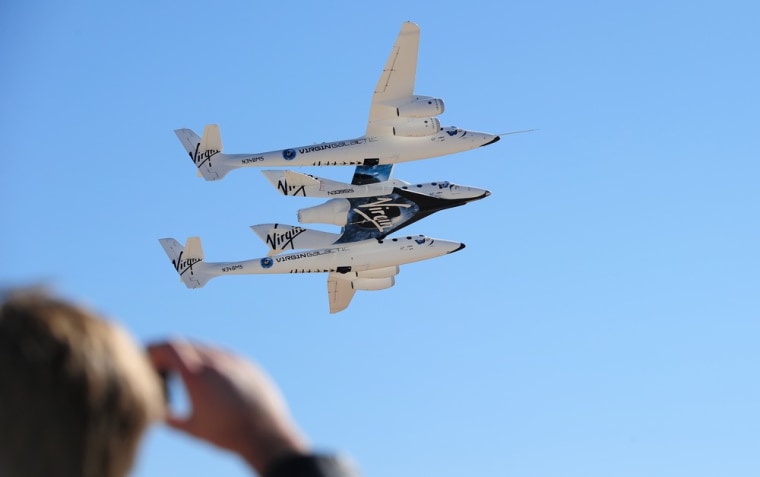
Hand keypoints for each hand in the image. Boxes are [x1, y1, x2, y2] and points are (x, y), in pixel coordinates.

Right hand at [147, 340, 307, 472]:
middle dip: (168, 353)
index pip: (169, 346)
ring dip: (190, 355)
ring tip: (181, 373)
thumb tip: (159, 416)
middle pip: (185, 344)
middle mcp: (215, 360)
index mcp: (197, 374)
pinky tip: (207, 378)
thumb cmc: (228, 434)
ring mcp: (234, 359)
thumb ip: (171, 419)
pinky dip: (208, 360)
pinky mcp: (247, 364)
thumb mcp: (193, 429)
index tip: (143, 358)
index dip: (153, 349)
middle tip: (158, 367)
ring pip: (205, 347)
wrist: (267, 434)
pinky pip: (222, 354)